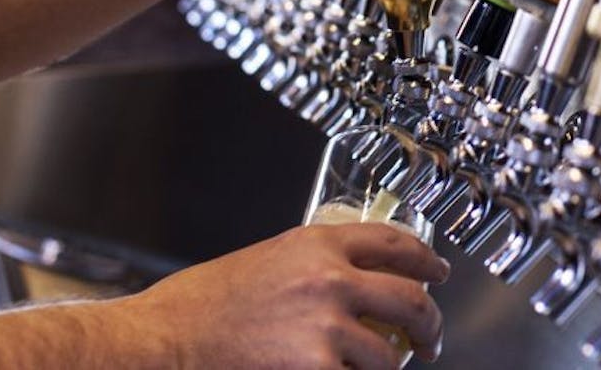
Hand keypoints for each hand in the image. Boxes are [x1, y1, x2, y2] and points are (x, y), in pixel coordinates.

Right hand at [129, 222, 449, 368]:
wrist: (163, 340)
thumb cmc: (199, 306)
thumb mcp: (265, 263)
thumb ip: (311, 266)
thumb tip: (346, 281)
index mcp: (316, 245)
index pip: (393, 242)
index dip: (425, 259)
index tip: (437, 273)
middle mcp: (329, 280)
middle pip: (410, 298)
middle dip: (430, 323)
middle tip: (430, 338)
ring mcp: (326, 328)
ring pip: (389, 353)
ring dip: (391, 366)